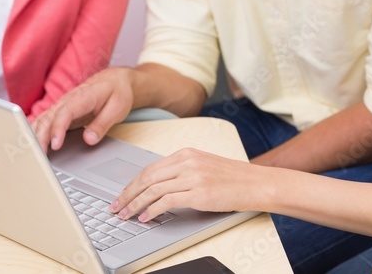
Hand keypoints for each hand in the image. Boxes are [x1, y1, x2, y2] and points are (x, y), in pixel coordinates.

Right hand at [30, 67, 136, 152]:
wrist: (115, 80)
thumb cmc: (117, 92)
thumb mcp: (117, 108)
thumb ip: (103, 124)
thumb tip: (89, 139)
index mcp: (84, 96)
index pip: (66, 112)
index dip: (58, 128)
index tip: (56, 145)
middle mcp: (68, 99)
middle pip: (49, 117)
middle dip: (40, 137)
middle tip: (39, 157)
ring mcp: (62, 105)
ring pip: (42, 119)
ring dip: (34, 136)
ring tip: (33, 156)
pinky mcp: (60, 111)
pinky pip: (44, 121)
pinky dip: (35, 132)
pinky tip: (31, 145)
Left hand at [109, 148, 263, 221]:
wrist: (255, 183)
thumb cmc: (232, 178)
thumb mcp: (203, 166)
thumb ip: (182, 171)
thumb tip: (158, 187)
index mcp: (186, 153)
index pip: (150, 168)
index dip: (133, 183)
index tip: (123, 194)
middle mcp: (187, 162)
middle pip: (147, 178)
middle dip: (128, 194)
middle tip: (117, 206)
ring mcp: (192, 176)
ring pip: (153, 189)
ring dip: (135, 204)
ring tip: (127, 215)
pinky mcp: (198, 193)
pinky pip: (166, 201)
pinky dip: (151, 210)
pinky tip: (145, 217)